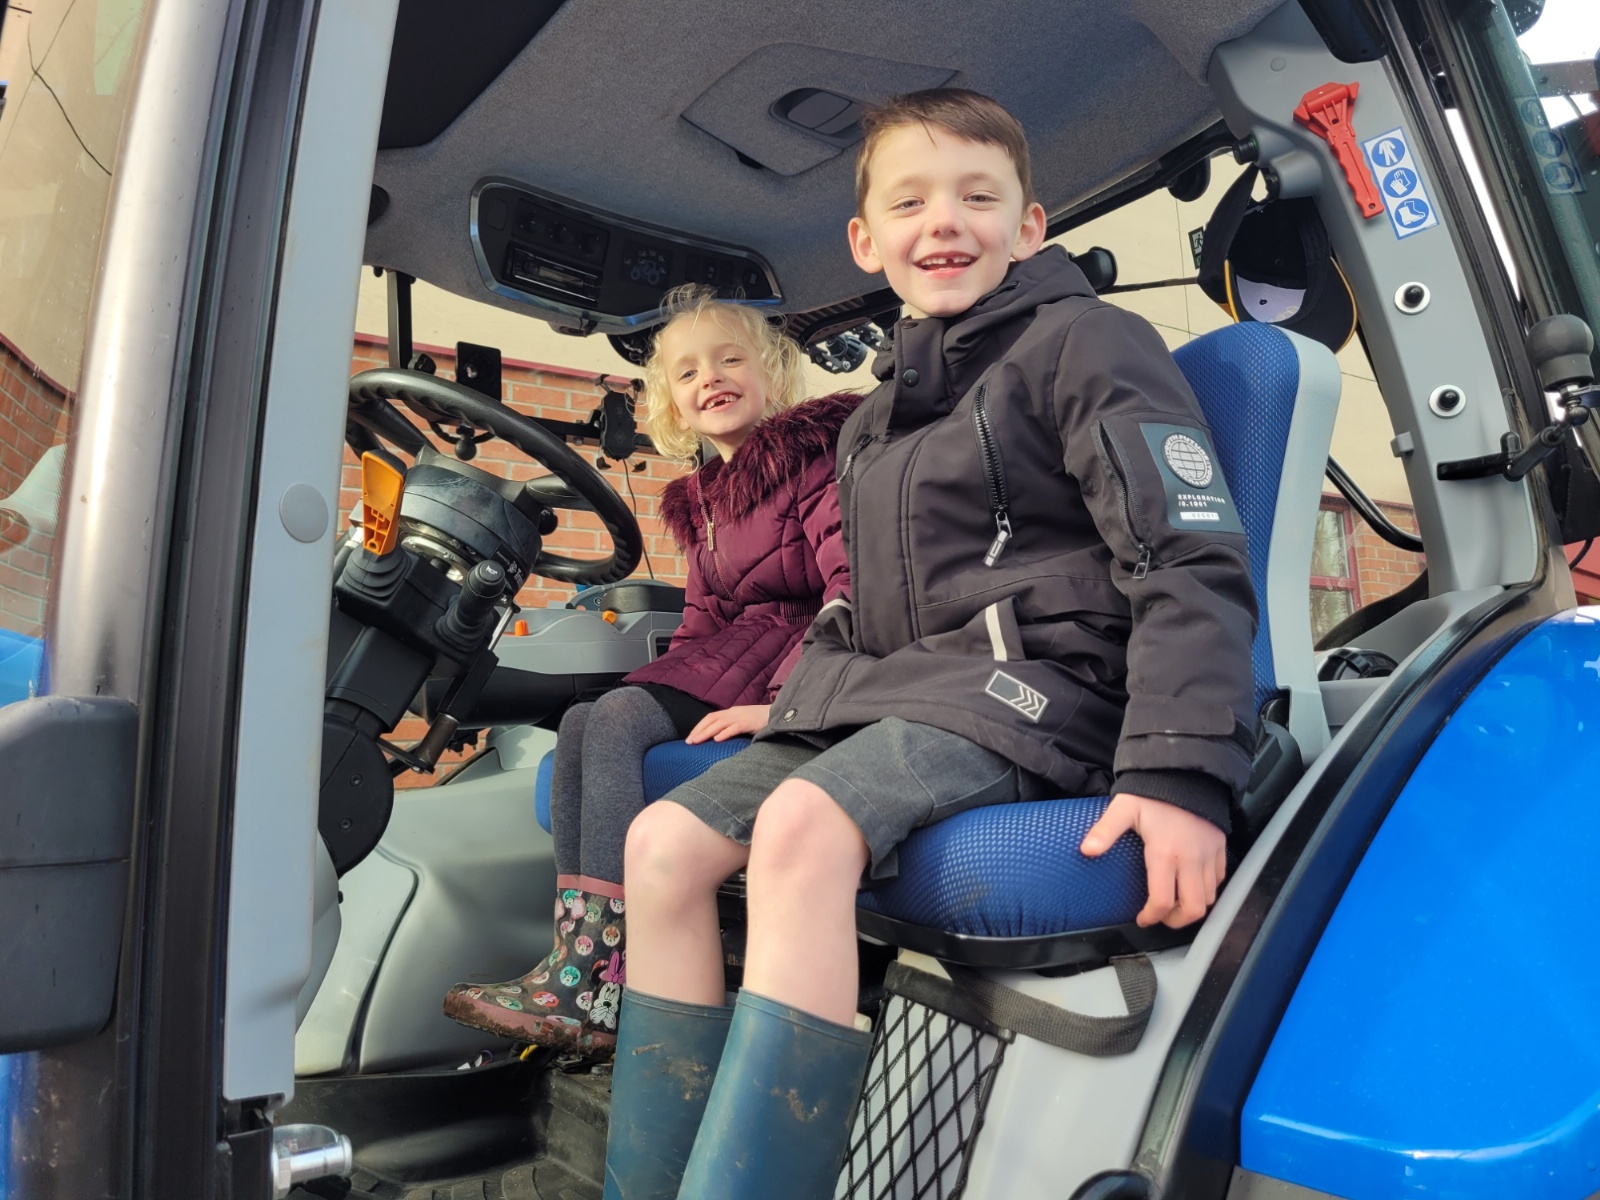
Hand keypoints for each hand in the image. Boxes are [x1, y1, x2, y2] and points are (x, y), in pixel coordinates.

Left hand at [685, 704, 771, 743]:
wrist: (780, 714)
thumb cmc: (762, 721)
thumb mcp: (745, 722)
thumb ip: (733, 727)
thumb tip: (720, 738)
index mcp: (732, 712)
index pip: (711, 717)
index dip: (699, 727)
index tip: (690, 738)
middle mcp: (734, 712)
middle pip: (711, 719)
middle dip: (698, 730)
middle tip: (688, 742)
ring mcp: (741, 717)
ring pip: (719, 723)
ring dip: (706, 732)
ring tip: (696, 741)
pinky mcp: (749, 723)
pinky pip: (735, 727)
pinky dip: (724, 733)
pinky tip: (717, 740)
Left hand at [1079, 793, 1226, 928]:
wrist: (1187, 771)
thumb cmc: (1153, 791)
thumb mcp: (1124, 808)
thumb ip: (1106, 830)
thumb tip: (1086, 851)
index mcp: (1165, 853)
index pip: (1163, 901)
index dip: (1152, 916)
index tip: (1142, 918)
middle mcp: (1191, 858)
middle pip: (1193, 908)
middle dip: (1176, 920)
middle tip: (1161, 916)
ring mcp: (1209, 854)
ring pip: (1209, 897)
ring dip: (1192, 905)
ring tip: (1174, 902)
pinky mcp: (1220, 846)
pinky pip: (1219, 878)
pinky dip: (1208, 888)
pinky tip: (1192, 883)